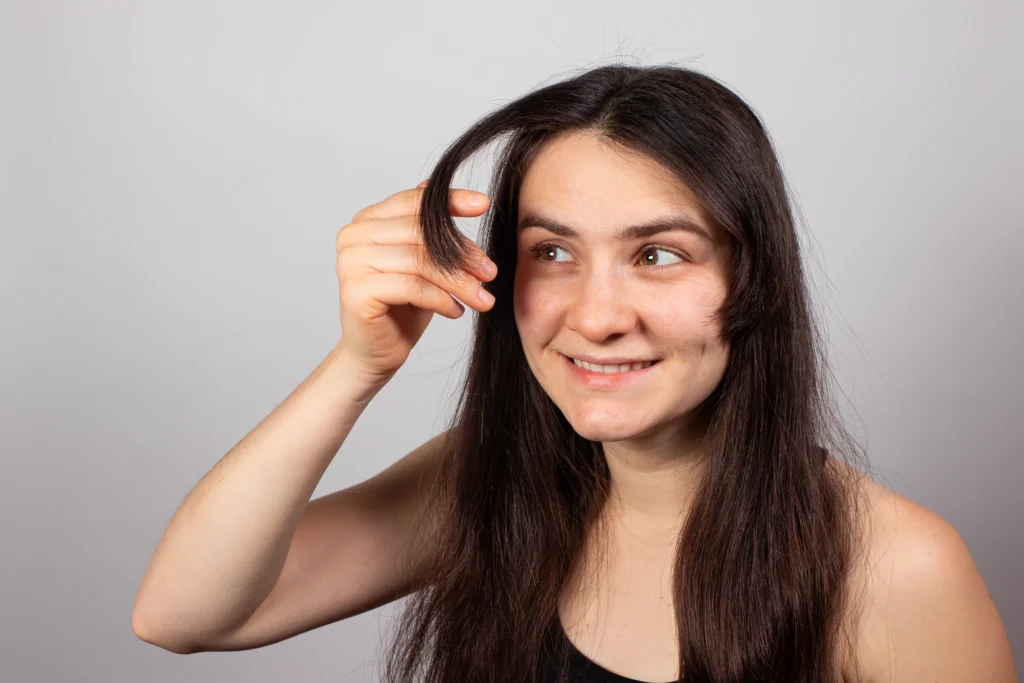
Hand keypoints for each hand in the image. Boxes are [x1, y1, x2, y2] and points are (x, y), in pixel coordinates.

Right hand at [332, 180, 496, 384]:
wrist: (376, 353)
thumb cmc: (401, 308)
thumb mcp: (423, 262)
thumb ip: (428, 228)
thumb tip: (449, 190)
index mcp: (367, 220)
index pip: (413, 201)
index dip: (450, 202)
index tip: (483, 205)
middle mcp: (353, 236)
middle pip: (421, 233)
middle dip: (462, 253)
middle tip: (490, 272)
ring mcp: (351, 262)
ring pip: (420, 261)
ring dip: (458, 281)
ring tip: (481, 299)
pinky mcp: (356, 291)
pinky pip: (411, 287)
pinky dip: (440, 299)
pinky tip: (455, 311)